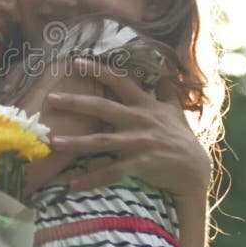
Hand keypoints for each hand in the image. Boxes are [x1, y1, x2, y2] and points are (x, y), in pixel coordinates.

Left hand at [47, 58, 210, 198]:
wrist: (195, 170)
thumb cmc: (181, 138)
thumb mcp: (175, 111)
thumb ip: (166, 92)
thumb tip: (166, 72)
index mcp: (145, 105)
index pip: (120, 82)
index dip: (98, 70)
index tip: (75, 61)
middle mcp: (139, 120)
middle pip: (102, 108)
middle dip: (75, 103)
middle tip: (51, 99)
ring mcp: (138, 143)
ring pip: (102, 141)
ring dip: (76, 143)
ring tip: (53, 142)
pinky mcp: (139, 164)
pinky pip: (111, 173)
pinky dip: (91, 179)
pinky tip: (72, 185)